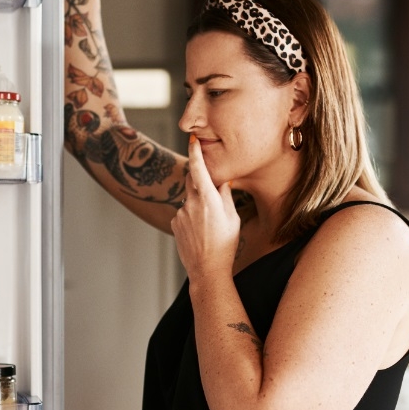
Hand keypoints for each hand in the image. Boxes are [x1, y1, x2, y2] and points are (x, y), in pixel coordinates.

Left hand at [171, 136, 240, 282]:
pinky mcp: (175, 224)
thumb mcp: (233, 218)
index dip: (195, 152)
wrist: (207, 270)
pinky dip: (192, 217)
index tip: (192, 139)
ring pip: (190, 200)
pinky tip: (200, 233)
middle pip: (193, 182)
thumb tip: (222, 180)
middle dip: (201, 183)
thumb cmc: (225, 245)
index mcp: (208, 199)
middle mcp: (191, 203)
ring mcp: (181, 214)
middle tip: (212, 197)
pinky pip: (184, 213)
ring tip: (209, 227)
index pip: (199, 169)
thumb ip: (225, 196)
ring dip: (198, 205)